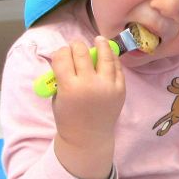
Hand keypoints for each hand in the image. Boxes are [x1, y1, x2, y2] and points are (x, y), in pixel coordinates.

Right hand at [50, 37, 124, 178]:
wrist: (88, 138)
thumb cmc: (68, 118)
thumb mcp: (57, 97)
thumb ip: (61, 77)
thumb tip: (68, 56)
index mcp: (69, 86)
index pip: (63, 56)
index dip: (61, 52)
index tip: (62, 54)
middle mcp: (89, 84)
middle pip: (82, 52)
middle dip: (76, 46)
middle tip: (76, 46)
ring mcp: (107, 86)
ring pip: (105, 56)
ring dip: (101, 44)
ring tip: (99, 39)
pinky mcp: (120, 90)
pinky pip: (117, 68)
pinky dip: (112, 59)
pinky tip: (109, 54)